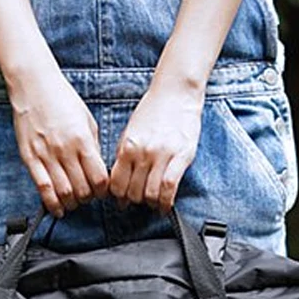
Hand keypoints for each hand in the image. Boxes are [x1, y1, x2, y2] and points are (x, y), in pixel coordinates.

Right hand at [9, 65, 108, 216]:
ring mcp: (46, 155)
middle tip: (87, 197)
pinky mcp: (30, 158)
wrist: (34, 85)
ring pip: (63, 192)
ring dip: (71, 203)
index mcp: (83, 140)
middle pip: (82, 189)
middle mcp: (65, 150)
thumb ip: (93, 147)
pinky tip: (57, 209)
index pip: (99, 178)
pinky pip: (42, 188)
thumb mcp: (87, 120)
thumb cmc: (62, 99)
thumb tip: (97, 170)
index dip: (103, 191)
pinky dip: (51, 203)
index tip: (102, 191)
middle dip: (88, 198)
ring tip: (74, 202)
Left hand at [108, 78, 203, 214]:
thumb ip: (124, 156)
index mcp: (128, 146)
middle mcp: (143, 152)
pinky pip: (170, 187)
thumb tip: (118, 181)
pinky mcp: (182, 156)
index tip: (122, 201)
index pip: (117, 184)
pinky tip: (164, 205)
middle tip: (139, 202)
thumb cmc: (152, 111)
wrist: (175, 93)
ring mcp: (163, 154)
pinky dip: (166, 202)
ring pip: (151, 193)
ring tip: (153, 203)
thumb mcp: (130, 132)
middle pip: (133, 192)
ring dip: (151, 203)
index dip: (118, 197)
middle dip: (135, 201)